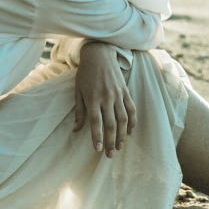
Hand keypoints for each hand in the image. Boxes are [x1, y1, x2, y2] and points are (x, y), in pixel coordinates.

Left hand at [73, 42, 136, 157]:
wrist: (100, 54)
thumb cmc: (85, 74)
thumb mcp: (78, 91)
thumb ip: (79, 112)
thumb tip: (76, 130)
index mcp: (93, 98)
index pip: (96, 122)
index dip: (97, 137)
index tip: (97, 150)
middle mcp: (107, 98)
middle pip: (111, 124)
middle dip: (110, 141)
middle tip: (109, 155)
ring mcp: (118, 95)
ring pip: (123, 119)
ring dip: (122, 135)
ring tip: (119, 147)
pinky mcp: (126, 91)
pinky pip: (132, 109)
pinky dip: (132, 122)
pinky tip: (129, 132)